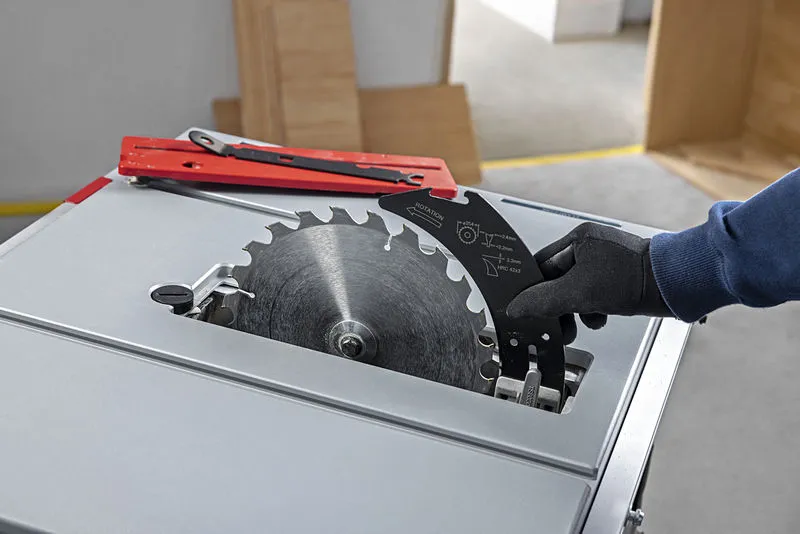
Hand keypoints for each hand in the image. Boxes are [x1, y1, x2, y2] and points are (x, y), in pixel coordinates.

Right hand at [507, 222, 672, 343]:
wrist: (674, 284)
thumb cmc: (634, 279)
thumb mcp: (579, 292)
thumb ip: (544, 300)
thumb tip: (517, 307)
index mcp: (578, 240)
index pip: (541, 266)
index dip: (534, 289)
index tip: (529, 308)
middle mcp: (591, 247)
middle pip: (558, 280)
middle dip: (558, 305)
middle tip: (557, 324)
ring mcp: (606, 262)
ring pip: (577, 290)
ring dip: (577, 310)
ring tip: (584, 322)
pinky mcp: (619, 277)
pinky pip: (595, 294)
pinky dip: (594, 309)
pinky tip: (601, 316)